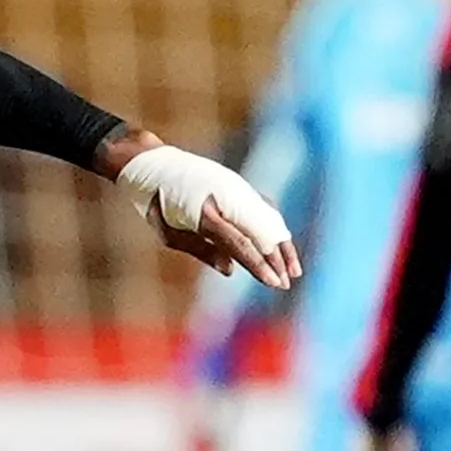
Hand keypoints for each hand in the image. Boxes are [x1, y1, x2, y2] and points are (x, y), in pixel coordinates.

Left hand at [114, 139, 301, 289]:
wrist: (156, 165)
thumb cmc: (158, 206)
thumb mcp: (169, 234)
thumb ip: (201, 250)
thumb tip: (230, 270)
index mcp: (205, 213)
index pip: (239, 244)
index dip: (259, 265)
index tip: (275, 283)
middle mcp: (226, 198)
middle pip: (261, 233)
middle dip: (277, 260)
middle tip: (285, 285)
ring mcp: (236, 189)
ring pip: (269, 219)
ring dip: (282, 245)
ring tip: (293, 269)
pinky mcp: (240, 186)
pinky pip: (264, 208)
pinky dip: (276, 227)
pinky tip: (282, 244)